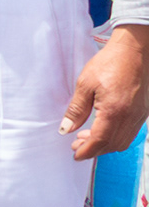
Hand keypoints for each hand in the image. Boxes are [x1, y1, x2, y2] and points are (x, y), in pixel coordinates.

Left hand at [63, 23, 148, 159]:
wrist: (135, 52)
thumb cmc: (109, 64)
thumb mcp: (85, 84)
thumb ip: (76, 110)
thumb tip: (66, 129)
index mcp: (114, 112)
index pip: (99, 141)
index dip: (86, 151)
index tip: (75, 155)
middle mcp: (130, 118)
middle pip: (112, 145)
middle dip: (94, 149)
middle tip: (76, 145)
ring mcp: (139, 116)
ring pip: (122, 141)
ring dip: (104, 144)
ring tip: (86, 137)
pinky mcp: (142, 112)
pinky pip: (129, 132)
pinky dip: (115, 136)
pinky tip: (103, 128)